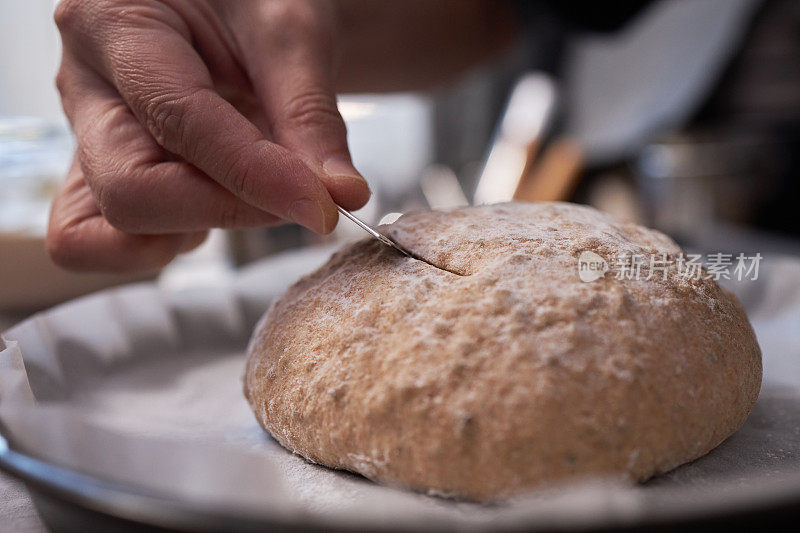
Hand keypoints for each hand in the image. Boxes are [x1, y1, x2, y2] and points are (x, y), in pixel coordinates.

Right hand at [48, 0, 369, 271]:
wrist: (241, 3)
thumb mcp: (292, 30)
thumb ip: (311, 115)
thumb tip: (341, 196)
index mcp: (113, 20)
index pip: (179, 121)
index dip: (256, 176)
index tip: (323, 207)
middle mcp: (84, 85)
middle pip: (129, 191)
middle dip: (226, 212)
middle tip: (301, 201)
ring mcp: (89, 137)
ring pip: (115, 229)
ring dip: (197, 228)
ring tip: (255, 187)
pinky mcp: (106, 174)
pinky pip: (108, 240)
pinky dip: (172, 240)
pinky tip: (222, 201)